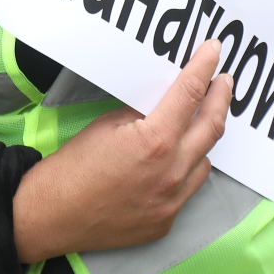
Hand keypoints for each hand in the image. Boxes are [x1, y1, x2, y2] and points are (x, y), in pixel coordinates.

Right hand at [11, 40, 230, 261]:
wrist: (50, 217)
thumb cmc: (72, 168)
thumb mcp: (108, 125)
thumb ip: (144, 113)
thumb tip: (165, 102)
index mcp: (155, 141)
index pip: (190, 94)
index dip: (204, 68)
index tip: (214, 51)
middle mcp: (171, 173)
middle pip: (212, 127)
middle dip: (221, 99)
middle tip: (223, 82)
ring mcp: (171, 201)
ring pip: (204, 160)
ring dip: (203, 138)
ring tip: (197, 121)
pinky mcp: (165, 221)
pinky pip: (188, 188)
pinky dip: (186, 169)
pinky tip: (173, 160)